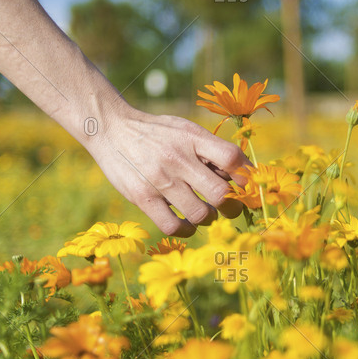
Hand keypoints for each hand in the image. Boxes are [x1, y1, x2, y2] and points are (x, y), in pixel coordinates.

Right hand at [87, 103, 249, 236]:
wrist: (111, 129)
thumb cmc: (157, 133)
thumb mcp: (185, 129)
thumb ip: (211, 150)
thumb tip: (242, 176)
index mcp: (193, 137)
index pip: (231, 157)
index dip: (246, 176)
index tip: (246, 185)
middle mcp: (178, 158)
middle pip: (220, 193)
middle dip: (232, 205)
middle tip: (229, 206)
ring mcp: (159, 179)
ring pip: (200, 214)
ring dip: (209, 217)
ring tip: (204, 211)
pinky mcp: (141, 197)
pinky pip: (173, 226)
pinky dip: (186, 229)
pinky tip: (186, 223)